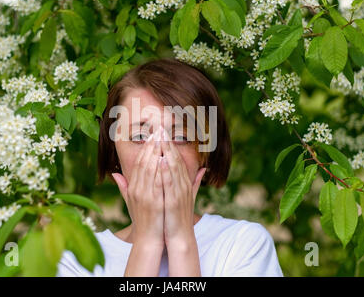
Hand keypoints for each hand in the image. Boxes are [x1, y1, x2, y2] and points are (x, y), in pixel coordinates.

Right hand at [112, 127, 164, 247]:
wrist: (148, 239)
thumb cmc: (143, 219)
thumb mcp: (131, 201)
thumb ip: (124, 187)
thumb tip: (114, 174)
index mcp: (133, 188)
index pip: (138, 163)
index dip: (144, 149)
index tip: (151, 136)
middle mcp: (137, 189)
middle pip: (143, 162)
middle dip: (151, 146)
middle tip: (157, 131)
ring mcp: (145, 195)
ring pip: (149, 169)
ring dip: (155, 153)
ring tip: (161, 139)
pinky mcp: (153, 201)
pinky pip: (156, 182)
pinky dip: (160, 169)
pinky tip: (165, 158)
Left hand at [160, 128, 206, 246]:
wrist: (180, 236)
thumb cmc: (179, 216)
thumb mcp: (187, 195)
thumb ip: (194, 181)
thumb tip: (203, 168)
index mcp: (183, 182)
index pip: (176, 159)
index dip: (169, 144)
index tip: (162, 131)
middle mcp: (183, 184)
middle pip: (175, 159)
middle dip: (167, 143)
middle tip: (160, 127)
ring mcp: (180, 192)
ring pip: (173, 168)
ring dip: (166, 152)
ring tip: (160, 138)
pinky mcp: (175, 201)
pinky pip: (170, 183)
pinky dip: (166, 171)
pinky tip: (162, 160)